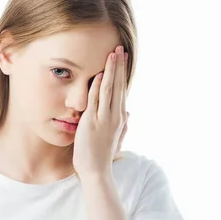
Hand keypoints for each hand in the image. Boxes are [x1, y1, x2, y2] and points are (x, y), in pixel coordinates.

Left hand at [73, 45, 128, 177]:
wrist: (96, 171)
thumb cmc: (103, 156)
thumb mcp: (116, 138)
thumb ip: (122, 124)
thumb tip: (129, 113)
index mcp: (120, 118)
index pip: (121, 90)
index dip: (122, 73)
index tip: (123, 59)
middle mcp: (115, 116)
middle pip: (117, 86)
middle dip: (119, 66)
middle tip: (120, 48)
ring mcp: (104, 119)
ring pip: (109, 90)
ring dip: (111, 71)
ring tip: (113, 55)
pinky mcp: (91, 122)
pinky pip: (95, 101)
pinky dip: (97, 86)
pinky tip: (99, 74)